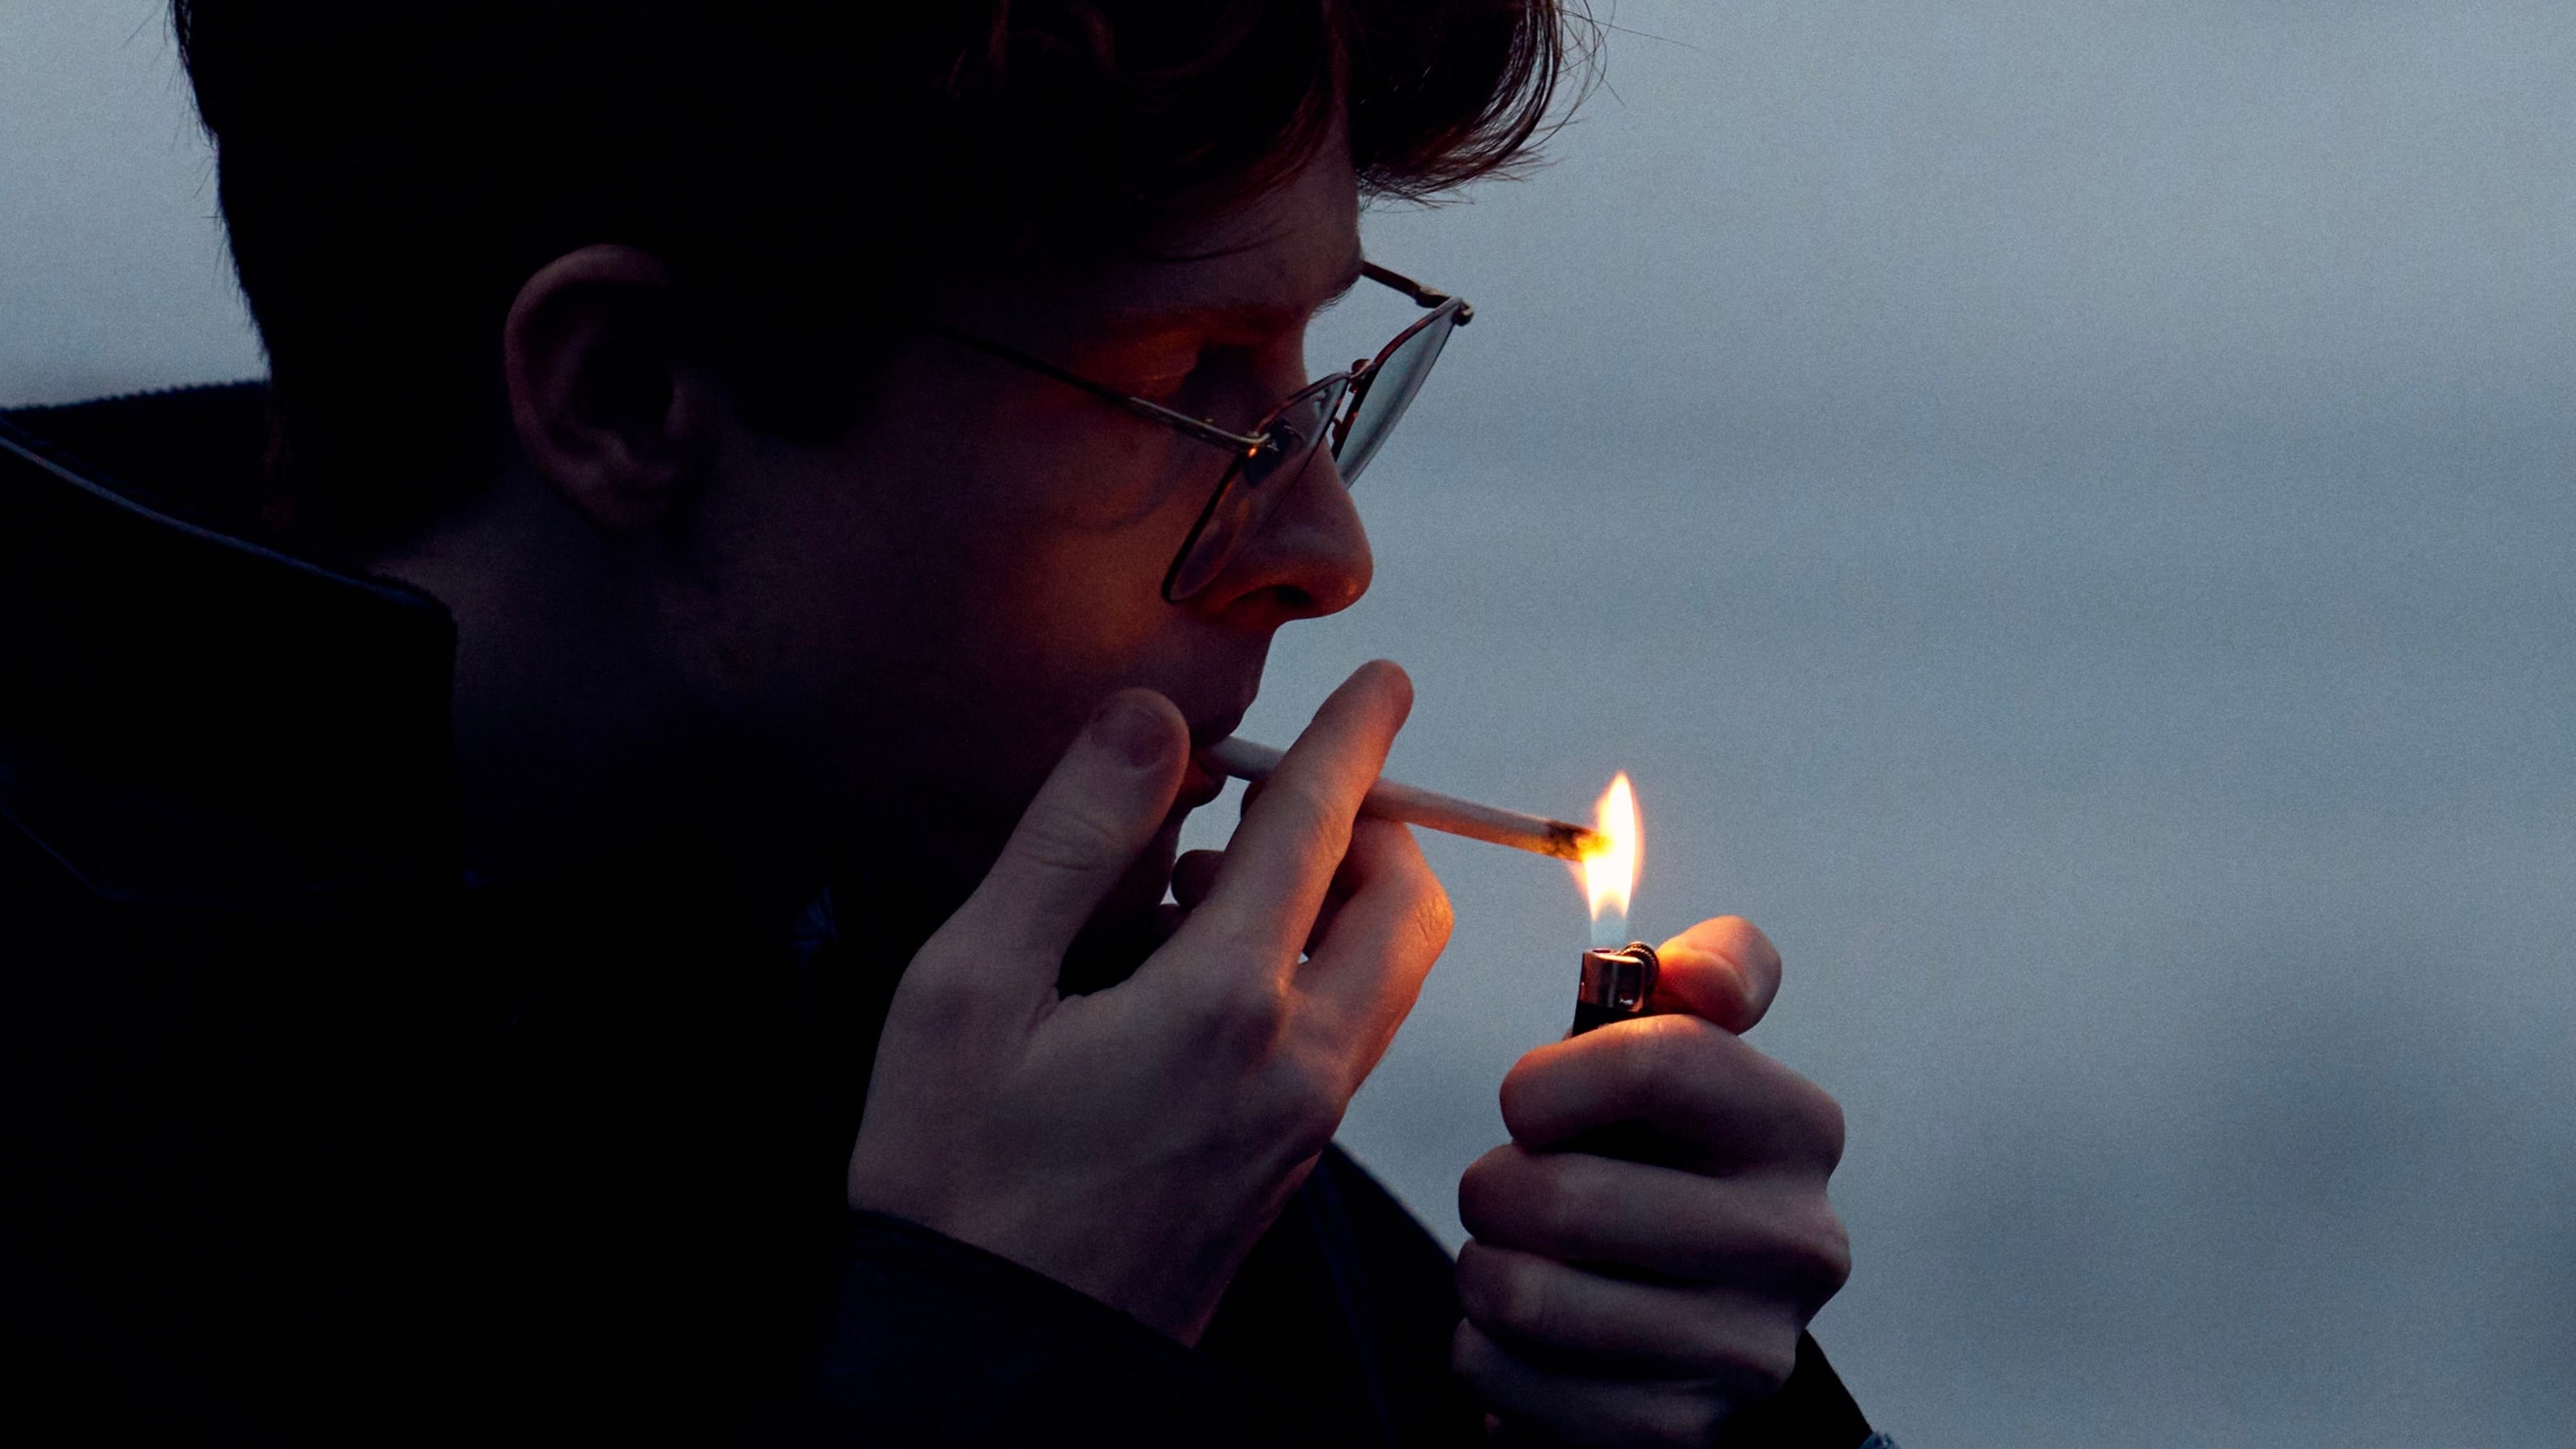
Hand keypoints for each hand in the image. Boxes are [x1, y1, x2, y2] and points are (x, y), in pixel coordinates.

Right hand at [846, 661, 1451, 1342]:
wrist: (988, 1363)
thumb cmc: (954, 1183)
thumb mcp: (969, 988)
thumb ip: (1071, 840)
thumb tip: (1150, 722)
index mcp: (1221, 1006)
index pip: (1320, 827)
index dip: (1353, 737)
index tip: (1382, 680)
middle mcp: (1295, 1065)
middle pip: (1402, 903)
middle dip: (1367, 822)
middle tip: (1280, 791)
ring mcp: (1304, 1125)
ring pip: (1388, 972)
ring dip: (1343, 898)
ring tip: (1208, 885)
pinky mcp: (1289, 1167)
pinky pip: (1349, 1033)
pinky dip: (1318, 967)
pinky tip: (1200, 974)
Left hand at [1454, 918, 1849, 1445]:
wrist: (1667, 1335)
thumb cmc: (1653, 1167)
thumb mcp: (1684, 1056)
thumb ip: (1708, 976)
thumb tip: (1700, 970)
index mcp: (1800, 1128)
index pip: (1660, 1061)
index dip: (1550, 1079)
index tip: (1529, 1104)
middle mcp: (1800, 1242)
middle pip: (1562, 1194)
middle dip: (1495, 1190)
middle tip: (1513, 1197)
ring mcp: (1746, 1351)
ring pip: (1520, 1292)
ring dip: (1483, 1273)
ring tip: (1519, 1264)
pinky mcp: (1679, 1433)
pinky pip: (1504, 1376)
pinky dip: (1485, 1355)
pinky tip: (1527, 1343)